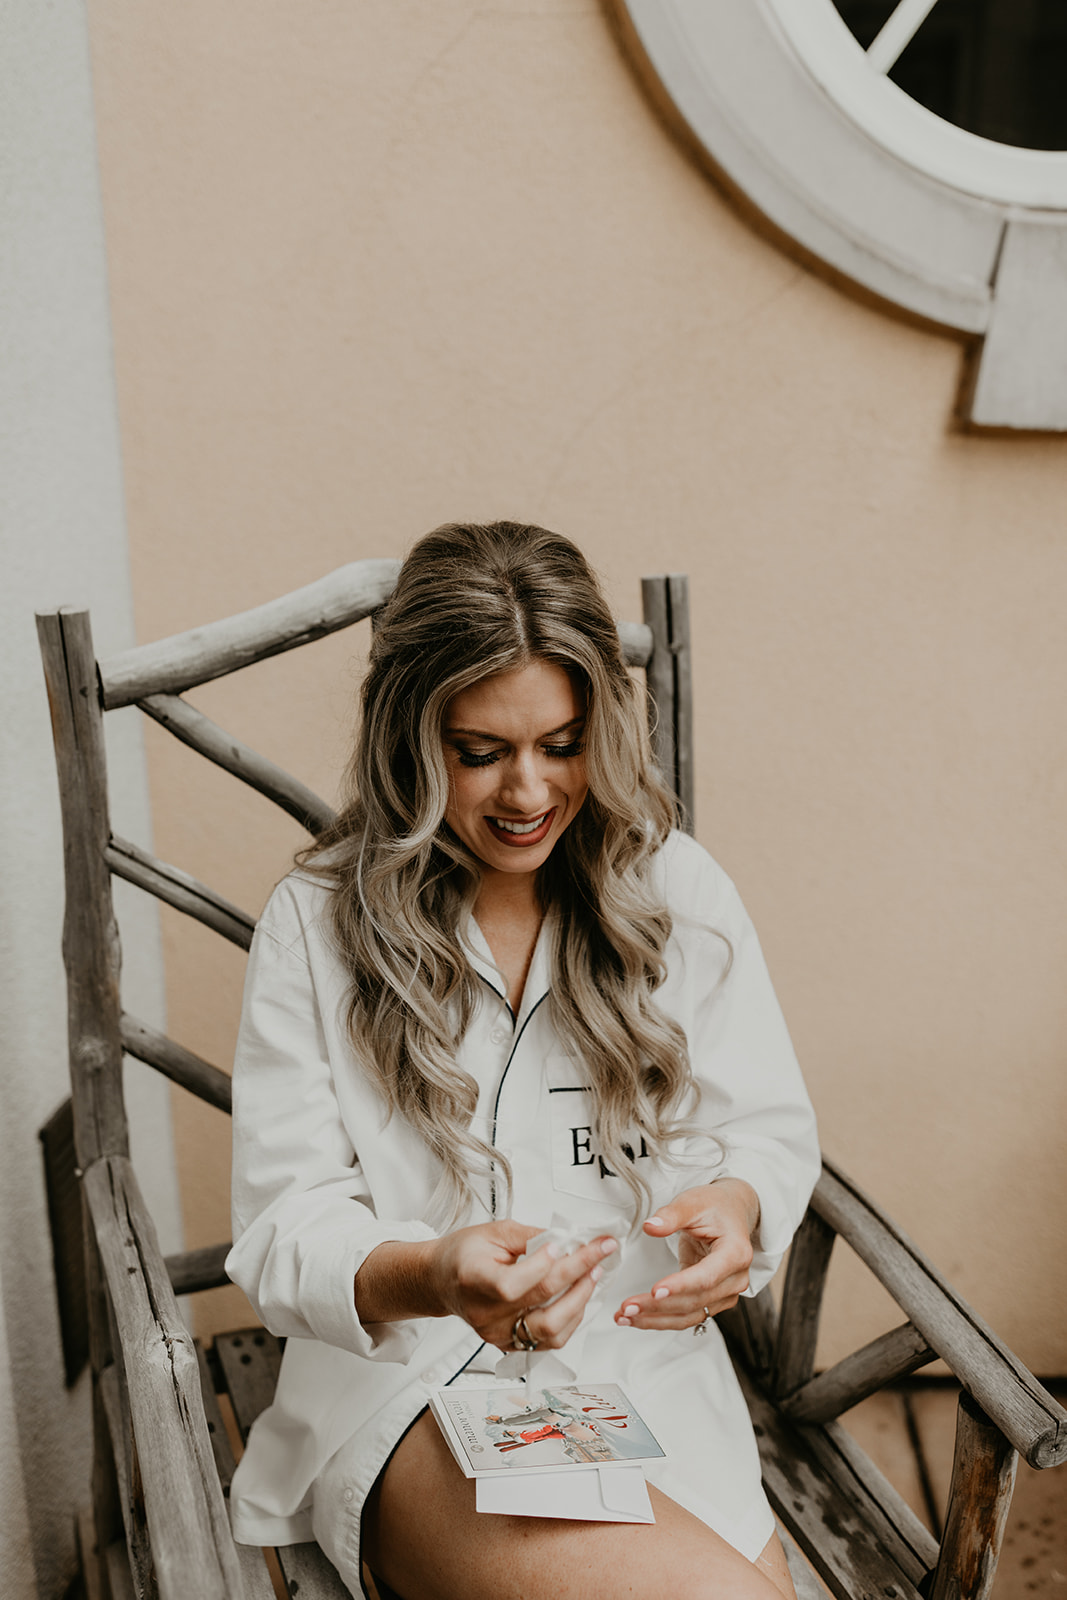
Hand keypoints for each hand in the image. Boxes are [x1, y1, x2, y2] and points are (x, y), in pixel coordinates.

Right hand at [430, 1221, 617, 1350]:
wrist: (442, 1281)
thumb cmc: (463, 1255)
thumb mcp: (492, 1232)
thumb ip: (529, 1236)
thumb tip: (566, 1238)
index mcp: (473, 1280)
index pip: (511, 1284)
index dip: (541, 1266)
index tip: (564, 1244)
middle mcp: (485, 1314)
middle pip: (539, 1302)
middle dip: (577, 1273)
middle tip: (599, 1253)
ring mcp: (497, 1333)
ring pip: (549, 1330)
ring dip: (579, 1301)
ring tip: (593, 1275)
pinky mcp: (509, 1344)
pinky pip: (548, 1341)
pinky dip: (570, 1320)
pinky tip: (579, 1298)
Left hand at [612, 1179, 759, 1330]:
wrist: (730, 1212)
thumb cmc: (714, 1206)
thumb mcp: (693, 1202)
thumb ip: (671, 1215)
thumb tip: (650, 1227)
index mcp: (736, 1253)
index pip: (706, 1276)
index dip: (680, 1286)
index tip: (654, 1291)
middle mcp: (735, 1279)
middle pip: (695, 1301)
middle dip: (659, 1306)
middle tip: (628, 1307)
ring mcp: (725, 1293)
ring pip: (689, 1315)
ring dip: (656, 1319)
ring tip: (625, 1317)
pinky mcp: (712, 1300)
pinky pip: (686, 1315)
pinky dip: (661, 1318)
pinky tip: (638, 1317)